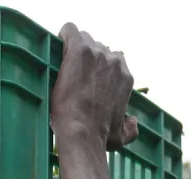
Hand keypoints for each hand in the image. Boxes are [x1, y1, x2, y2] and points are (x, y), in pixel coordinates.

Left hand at [51, 23, 138, 149]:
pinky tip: (58, 44)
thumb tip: (133, 121)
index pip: (115, 61)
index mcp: (125, 78)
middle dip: (89, 58)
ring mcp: (98, 54)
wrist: (82, 131)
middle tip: (75, 72)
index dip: (100, 68)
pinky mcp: (79, 50)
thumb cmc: (100, 136)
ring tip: (64, 62)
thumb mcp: (122, 136)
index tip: (89, 77)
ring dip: (76, 47)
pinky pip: (70, 31)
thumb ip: (131, 127)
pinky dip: (64, 35)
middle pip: (100, 48)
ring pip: (85, 39)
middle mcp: (115, 62)